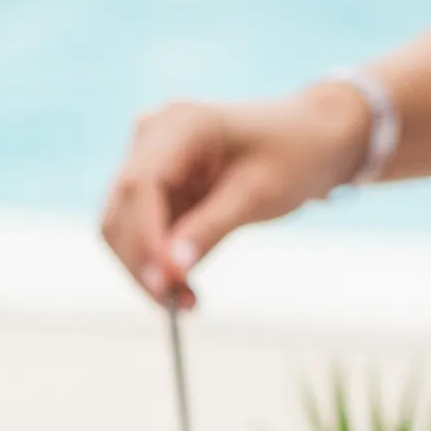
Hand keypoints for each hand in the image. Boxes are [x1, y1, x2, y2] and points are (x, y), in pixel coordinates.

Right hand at [100, 86, 370, 298]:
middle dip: (142, 265)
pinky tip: (184, 286)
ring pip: (122, 230)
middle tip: (177, 306)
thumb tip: (170, 272)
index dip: (146, 240)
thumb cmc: (292, 156)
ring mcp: (149, 160)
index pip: (140, 186)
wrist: (309, 140)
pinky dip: (156, 266)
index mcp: (180, 124)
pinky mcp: (155, 187)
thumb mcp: (256, 195)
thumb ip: (209, 230)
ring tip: (186, 301)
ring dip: (146, 272)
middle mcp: (153, 136)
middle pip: (121, 212)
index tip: (166, 285)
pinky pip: (140, 235)